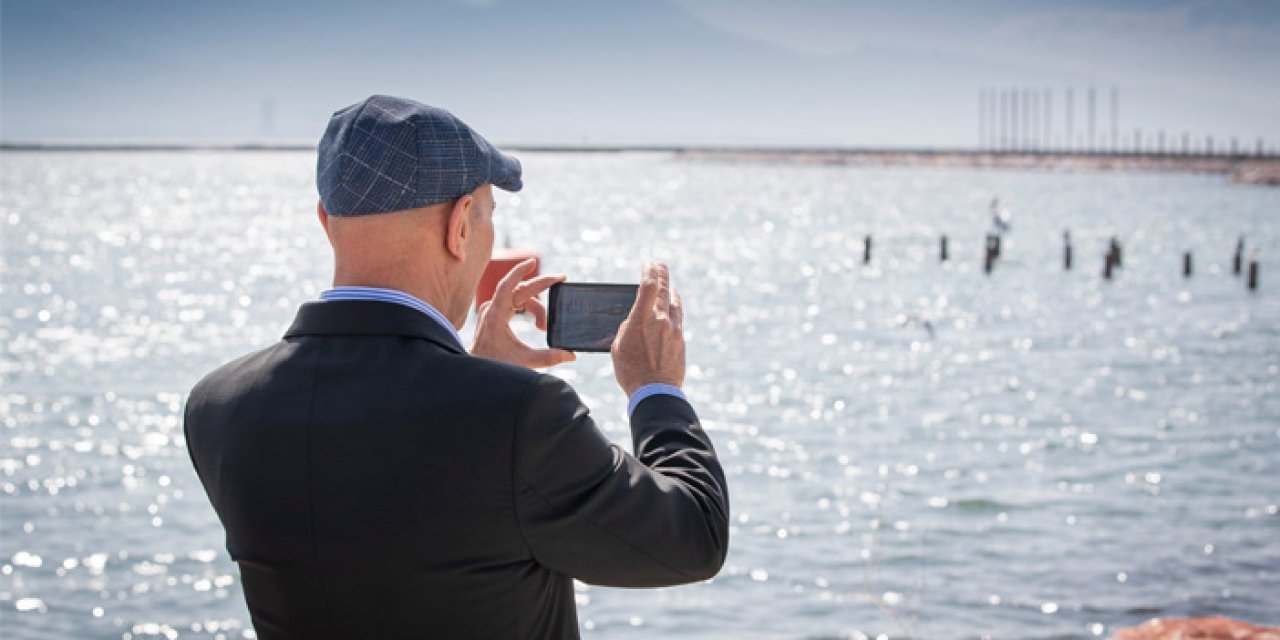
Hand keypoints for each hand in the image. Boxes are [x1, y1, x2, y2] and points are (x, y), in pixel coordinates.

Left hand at [471, 258, 575, 368]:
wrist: (474, 371)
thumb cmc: (495, 365)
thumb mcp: (523, 362)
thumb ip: (548, 358)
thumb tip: (571, 355)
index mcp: (495, 316)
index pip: (507, 285)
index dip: (519, 271)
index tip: (533, 260)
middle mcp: (492, 309)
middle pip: (520, 290)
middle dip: (541, 287)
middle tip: (561, 279)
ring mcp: (491, 310)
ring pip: (519, 297)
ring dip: (536, 309)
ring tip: (544, 328)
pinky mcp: (493, 314)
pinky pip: (513, 302)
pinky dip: (527, 308)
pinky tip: (537, 321)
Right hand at [612, 262, 684, 396]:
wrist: (655, 392)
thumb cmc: (631, 372)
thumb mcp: (619, 348)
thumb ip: (627, 329)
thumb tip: (635, 321)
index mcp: (641, 321)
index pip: (647, 288)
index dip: (649, 272)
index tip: (648, 265)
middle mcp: (660, 321)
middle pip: (663, 290)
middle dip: (661, 275)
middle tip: (660, 264)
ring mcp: (673, 330)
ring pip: (674, 302)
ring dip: (670, 290)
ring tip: (669, 283)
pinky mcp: (681, 340)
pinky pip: (679, 317)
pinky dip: (675, 307)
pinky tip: (674, 304)